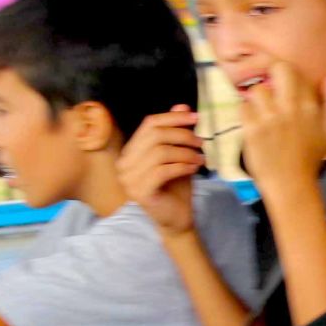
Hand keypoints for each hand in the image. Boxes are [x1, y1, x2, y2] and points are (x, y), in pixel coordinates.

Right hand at [118, 106, 207, 236]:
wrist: (177, 219)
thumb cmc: (176, 188)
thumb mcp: (179, 155)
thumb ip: (176, 133)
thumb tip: (182, 106)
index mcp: (130, 152)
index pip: (149, 124)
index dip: (173, 117)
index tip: (196, 117)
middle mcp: (124, 164)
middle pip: (155, 136)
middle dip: (182, 135)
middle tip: (201, 143)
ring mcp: (128, 179)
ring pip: (160, 152)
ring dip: (185, 153)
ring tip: (200, 158)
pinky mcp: (139, 191)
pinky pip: (162, 171)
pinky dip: (182, 166)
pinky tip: (194, 169)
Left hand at [238, 63, 325, 195]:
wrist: (291, 183)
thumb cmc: (311, 157)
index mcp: (310, 106)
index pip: (296, 72)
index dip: (289, 76)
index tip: (286, 85)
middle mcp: (290, 107)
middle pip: (277, 70)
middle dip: (272, 74)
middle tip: (271, 88)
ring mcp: (269, 118)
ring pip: (257, 89)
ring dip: (258, 98)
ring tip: (262, 110)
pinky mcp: (251, 129)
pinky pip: (243, 107)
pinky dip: (246, 113)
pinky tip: (253, 122)